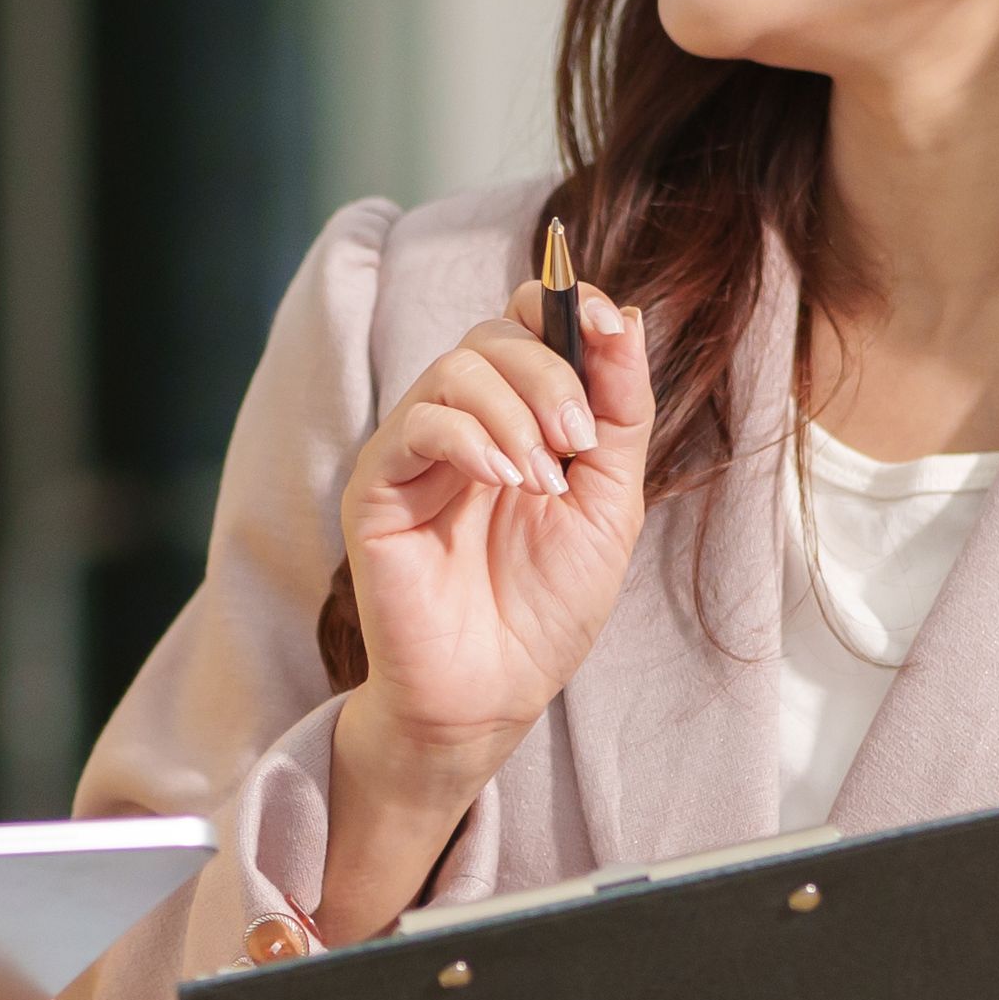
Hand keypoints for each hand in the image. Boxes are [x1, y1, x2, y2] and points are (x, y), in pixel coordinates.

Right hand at [323, 279, 653, 937]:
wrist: (494, 692)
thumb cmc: (546, 607)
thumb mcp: (609, 501)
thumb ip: (619, 412)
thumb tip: (621, 317)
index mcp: (517, 419)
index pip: (527, 324)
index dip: (563, 307)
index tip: (602, 324)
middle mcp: (462, 424)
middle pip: (493, 337)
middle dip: (550, 372)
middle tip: (578, 440)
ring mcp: (415, 453)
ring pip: (454, 369)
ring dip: (516, 411)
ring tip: (542, 481)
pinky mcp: (377, 487)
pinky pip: (416, 424)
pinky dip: (469, 437)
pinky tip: (503, 479)